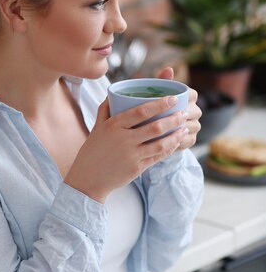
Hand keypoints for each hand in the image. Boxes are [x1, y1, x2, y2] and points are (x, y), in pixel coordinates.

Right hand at [65, 90, 188, 203]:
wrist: (88, 178)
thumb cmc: (92, 150)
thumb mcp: (96, 127)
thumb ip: (105, 110)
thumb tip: (112, 93)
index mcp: (113, 125)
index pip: (141, 111)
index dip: (159, 104)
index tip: (173, 99)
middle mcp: (123, 139)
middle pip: (155, 127)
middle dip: (173, 119)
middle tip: (184, 113)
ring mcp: (131, 155)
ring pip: (160, 144)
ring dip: (175, 135)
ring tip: (184, 128)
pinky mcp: (136, 168)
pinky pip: (157, 157)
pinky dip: (168, 149)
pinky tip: (175, 142)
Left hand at [157, 67, 200, 150]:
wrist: (150, 129)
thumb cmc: (153, 107)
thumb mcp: (154, 94)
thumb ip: (162, 82)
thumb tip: (169, 68)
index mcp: (188, 97)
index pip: (192, 94)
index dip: (184, 97)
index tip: (170, 100)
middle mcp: (195, 110)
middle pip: (194, 111)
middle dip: (181, 114)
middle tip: (166, 117)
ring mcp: (194, 125)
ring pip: (192, 126)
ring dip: (180, 128)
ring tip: (165, 130)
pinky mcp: (191, 139)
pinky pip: (188, 140)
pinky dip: (178, 141)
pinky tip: (167, 142)